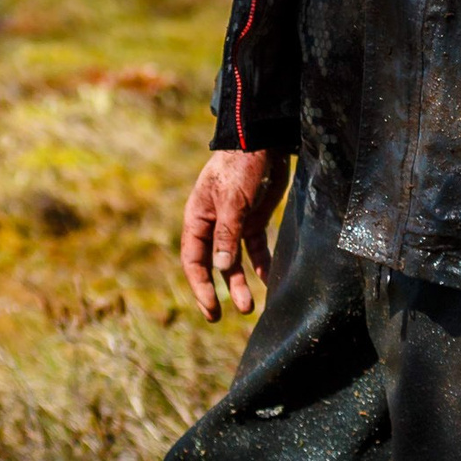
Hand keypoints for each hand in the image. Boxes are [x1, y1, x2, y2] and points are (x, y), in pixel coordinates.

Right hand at [179, 150, 289, 320]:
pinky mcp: (254, 220)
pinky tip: (267, 280)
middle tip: (219, 318)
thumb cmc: (240, 168)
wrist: (262, 142)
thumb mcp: (232, 202)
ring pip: (234, 261)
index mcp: (198, 219)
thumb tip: (221, 270)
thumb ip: (227, 235)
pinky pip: (254, 248)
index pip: (194, 259)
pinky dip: (260, 264)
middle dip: (216, 291)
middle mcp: (213, 225)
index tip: (211, 307)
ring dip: (239, 283)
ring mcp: (234, 223)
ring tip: (249, 308)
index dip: (200, 285)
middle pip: (211, 264)